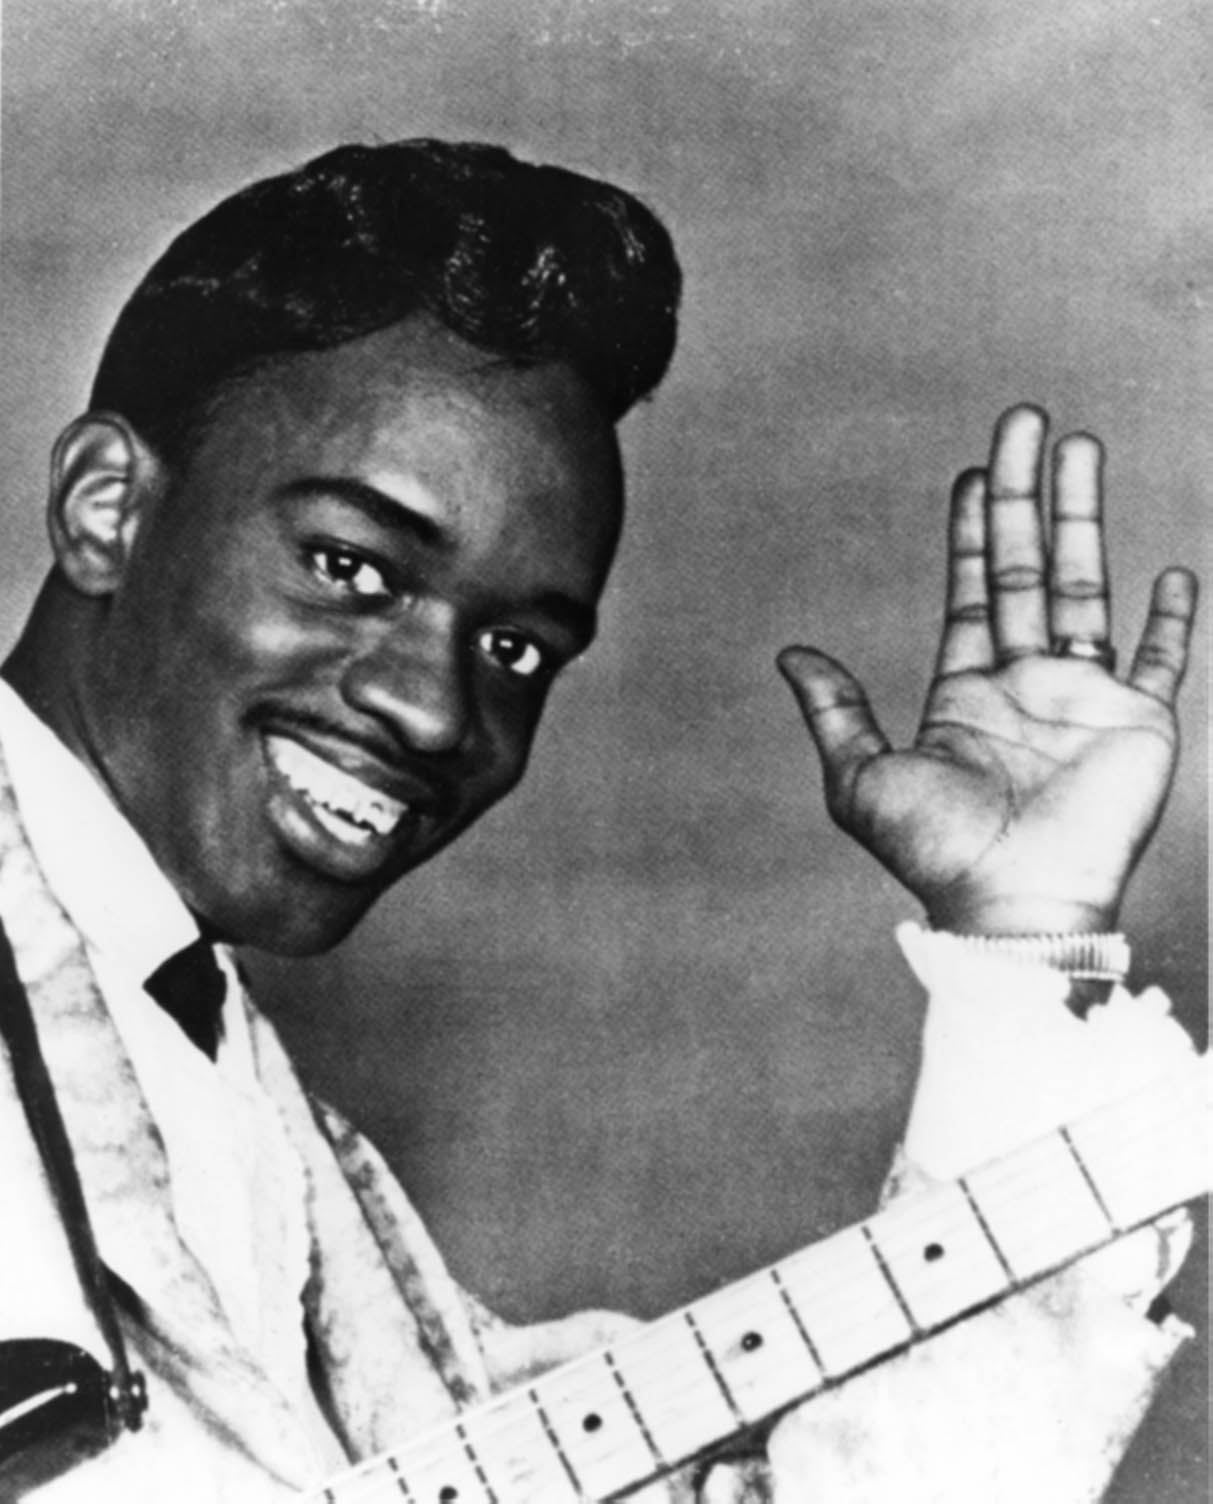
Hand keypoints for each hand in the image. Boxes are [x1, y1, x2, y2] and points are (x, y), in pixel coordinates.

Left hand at [777, 405, 1197, 934]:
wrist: (1012, 904)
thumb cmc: (937, 852)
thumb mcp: (862, 778)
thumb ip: (835, 711)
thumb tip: (791, 652)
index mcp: (967, 690)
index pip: (970, 588)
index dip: (970, 528)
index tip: (975, 471)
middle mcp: (1026, 683)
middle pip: (1026, 566)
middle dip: (1025, 494)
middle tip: (1024, 420)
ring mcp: (1085, 699)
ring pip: (1089, 587)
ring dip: (1086, 518)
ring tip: (1082, 447)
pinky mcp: (1140, 721)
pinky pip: (1162, 658)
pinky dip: (1171, 618)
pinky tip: (1174, 572)